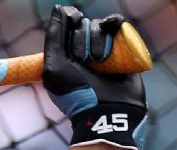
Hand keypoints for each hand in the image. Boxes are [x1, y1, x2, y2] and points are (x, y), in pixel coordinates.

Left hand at [42, 6, 148, 149]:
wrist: (108, 111)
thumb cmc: (77, 92)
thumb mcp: (54, 67)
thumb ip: (53, 37)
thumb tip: (59, 8)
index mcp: (63, 54)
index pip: (64, 24)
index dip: (67, 22)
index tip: (71, 28)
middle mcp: (82, 50)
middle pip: (81, 25)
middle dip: (82, 40)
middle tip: (85, 62)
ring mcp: (103, 49)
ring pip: (99, 26)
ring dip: (98, 41)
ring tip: (100, 63)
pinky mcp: (123, 49)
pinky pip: (117, 25)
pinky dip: (114, 25)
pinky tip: (113, 34)